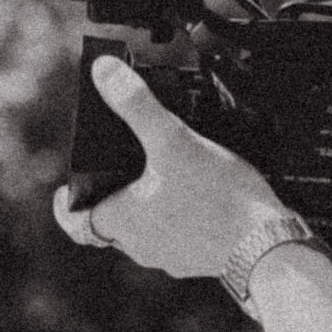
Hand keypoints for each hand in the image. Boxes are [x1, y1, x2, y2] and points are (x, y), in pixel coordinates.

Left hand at [52, 55, 296, 280]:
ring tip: (164, 174)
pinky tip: (201, 195)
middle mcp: (142, 246)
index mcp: (123, 221)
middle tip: (122, 167)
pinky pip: (180, 237)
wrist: (267, 244)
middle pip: (113, 223)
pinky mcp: (201, 259)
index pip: (77, 225)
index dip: (66, 207)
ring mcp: (172, 257)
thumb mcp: (173, 140)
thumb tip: (103, 72)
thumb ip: (137, 105)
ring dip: (148, 207)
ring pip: (147, 231)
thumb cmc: (218, 198)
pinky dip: (180, 217)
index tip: (65, 194)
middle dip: (115, 195)